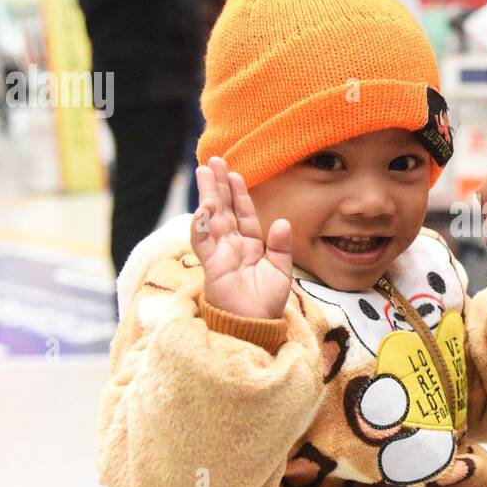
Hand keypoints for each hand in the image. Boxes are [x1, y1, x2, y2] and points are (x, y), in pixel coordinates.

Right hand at [192, 156, 293, 319]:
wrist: (254, 326)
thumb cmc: (264, 303)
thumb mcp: (280, 271)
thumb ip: (281, 246)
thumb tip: (283, 221)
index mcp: (249, 246)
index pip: (243, 214)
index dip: (239, 193)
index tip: (234, 172)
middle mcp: (232, 246)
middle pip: (224, 209)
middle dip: (218, 184)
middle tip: (214, 160)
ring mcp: (220, 253)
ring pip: (213, 217)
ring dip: (208, 194)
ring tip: (204, 170)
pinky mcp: (211, 264)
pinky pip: (204, 241)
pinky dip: (202, 224)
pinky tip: (203, 206)